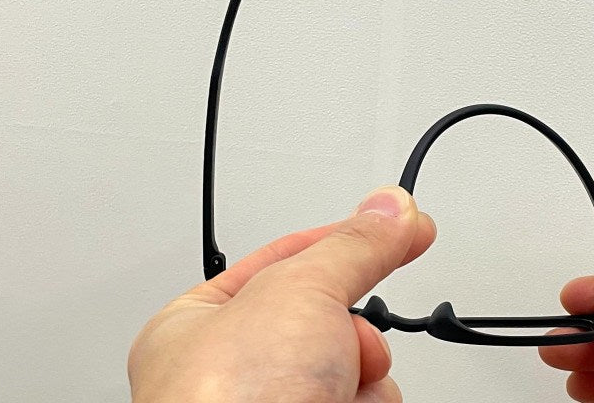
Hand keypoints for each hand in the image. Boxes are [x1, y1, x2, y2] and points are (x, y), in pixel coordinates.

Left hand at [128, 186, 435, 402]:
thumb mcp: (298, 290)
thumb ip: (352, 245)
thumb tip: (390, 208)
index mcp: (197, 328)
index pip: (282, 260)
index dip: (340, 238)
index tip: (396, 223)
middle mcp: (230, 378)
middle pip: (328, 318)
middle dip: (352, 326)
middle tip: (342, 336)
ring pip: (354, 370)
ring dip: (364, 375)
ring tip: (335, 390)